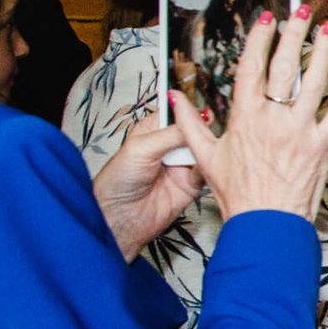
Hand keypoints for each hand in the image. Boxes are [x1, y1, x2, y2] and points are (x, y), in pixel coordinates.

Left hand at [91, 110, 205, 258]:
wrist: (119, 219)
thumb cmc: (116, 182)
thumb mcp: (141, 148)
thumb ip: (172, 133)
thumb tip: (198, 117)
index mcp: (152, 131)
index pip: (176, 113)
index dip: (188, 110)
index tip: (200, 108)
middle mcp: (168, 146)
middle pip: (195, 130)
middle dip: (203, 129)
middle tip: (208, 128)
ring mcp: (181, 164)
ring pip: (204, 149)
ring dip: (208, 148)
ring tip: (211, 146)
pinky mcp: (191, 183)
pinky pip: (208, 171)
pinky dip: (210, 168)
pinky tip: (206, 166)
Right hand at [180, 9, 327, 220]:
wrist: (265, 223)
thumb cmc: (236, 193)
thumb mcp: (205, 156)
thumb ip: (189, 123)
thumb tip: (174, 96)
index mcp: (243, 118)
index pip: (251, 68)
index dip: (260, 39)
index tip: (266, 19)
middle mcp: (272, 119)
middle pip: (285, 66)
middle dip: (294, 34)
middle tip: (302, 12)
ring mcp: (299, 131)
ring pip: (316, 83)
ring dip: (324, 53)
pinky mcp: (320, 145)